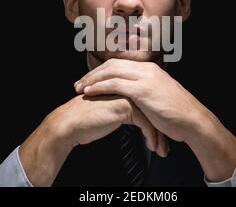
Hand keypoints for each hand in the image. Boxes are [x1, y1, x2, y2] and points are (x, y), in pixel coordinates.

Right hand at [19, 93, 167, 185]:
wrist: (70, 124)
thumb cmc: (87, 120)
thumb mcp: (111, 111)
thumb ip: (124, 109)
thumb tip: (139, 118)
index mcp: (124, 87)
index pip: (148, 103)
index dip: (156, 121)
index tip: (162, 136)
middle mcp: (127, 88)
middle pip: (152, 108)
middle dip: (160, 129)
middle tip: (165, 146)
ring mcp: (126, 95)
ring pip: (151, 115)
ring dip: (157, 135)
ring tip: (161, 149)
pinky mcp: (124, 105)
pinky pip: (145, 122)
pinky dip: (150, 136)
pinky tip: (151, 146)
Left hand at [75, 58, 204, 142]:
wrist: (193, 120)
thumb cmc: (177, 113)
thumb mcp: (161, 96)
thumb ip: (147, 91)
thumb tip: (135, 96)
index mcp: (150, 69)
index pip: (119, 64)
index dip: (102, 71)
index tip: (89, 80)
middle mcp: (147, 69)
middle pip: (112, 65)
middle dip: (93, 74)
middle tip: (79, 83)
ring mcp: (145, 78)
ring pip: (111, 72)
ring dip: (92, 79)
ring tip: (79, 88)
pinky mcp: (143, 90)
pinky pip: (116, 84)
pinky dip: (100, 87)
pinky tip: (90, 92)